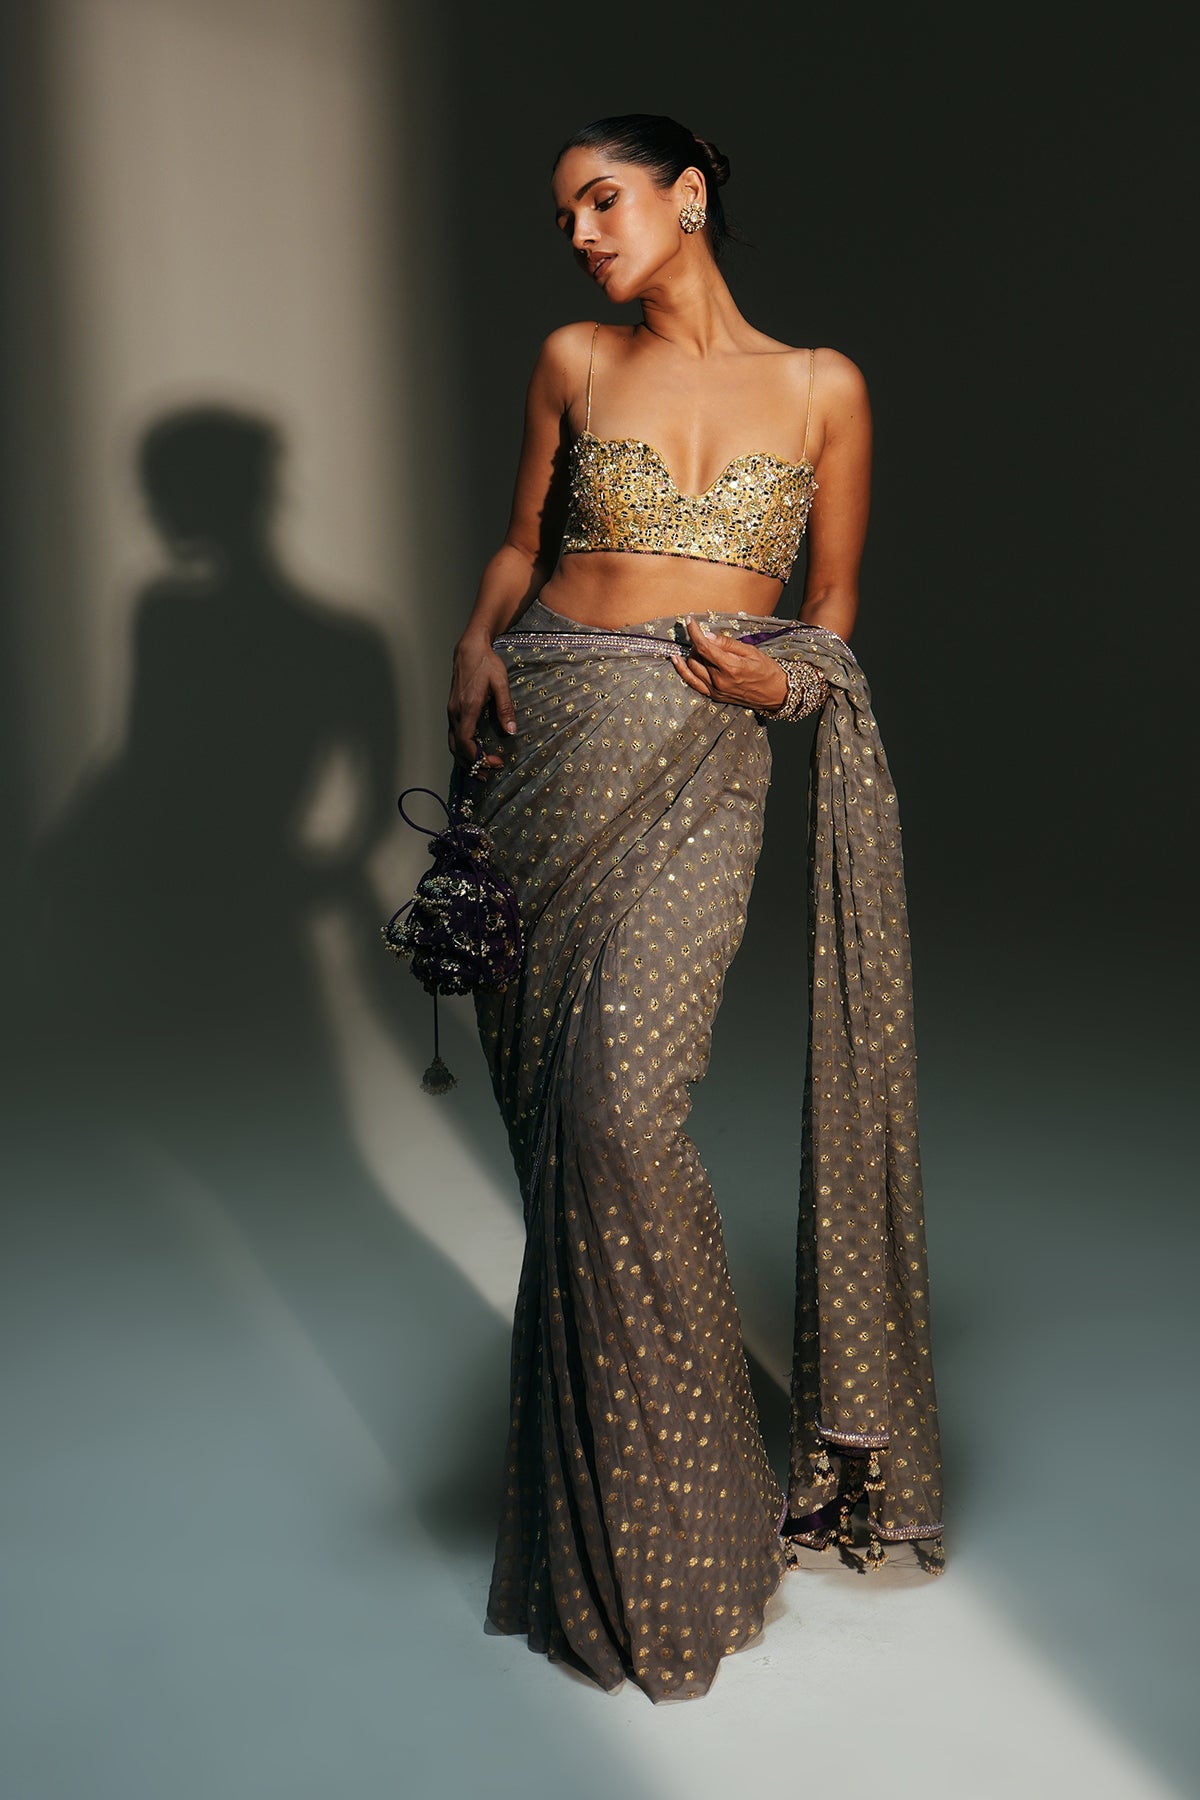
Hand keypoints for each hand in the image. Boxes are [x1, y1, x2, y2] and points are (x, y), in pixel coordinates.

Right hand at [448, 634, 516, 770]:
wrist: (469, 648)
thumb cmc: (486, 663)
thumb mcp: (501, 683)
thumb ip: (505, 707)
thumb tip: (511, 730)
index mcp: (467, 708)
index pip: (466, 742)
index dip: (478, 758)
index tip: (495, 762)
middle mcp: (455, 712)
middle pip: (457, 748)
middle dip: (471, 765)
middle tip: (488, 775)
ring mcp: (452, 711)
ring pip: (453, 743)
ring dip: (465, 759)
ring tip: (481, 769)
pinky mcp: (453, 709)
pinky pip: (454, 735)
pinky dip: (462, 748)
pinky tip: (473, 752)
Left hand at [670, 617, 788, 711]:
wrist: (776, 694)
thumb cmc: (767, 670)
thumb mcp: (750, 651)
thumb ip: (727, 643)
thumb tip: (707, 635)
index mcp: (730, 667)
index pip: (704, 647)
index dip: (694, 632)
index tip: (689, 620)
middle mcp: (720, 680)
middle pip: (696, 657)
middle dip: (696, 643)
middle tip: (705, 636)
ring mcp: (715, 690)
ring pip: (692, 669)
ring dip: (691, 654)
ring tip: (697, 646)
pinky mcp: (714, 696)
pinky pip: (692, 683)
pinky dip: (683, 671)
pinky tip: (677, 660)